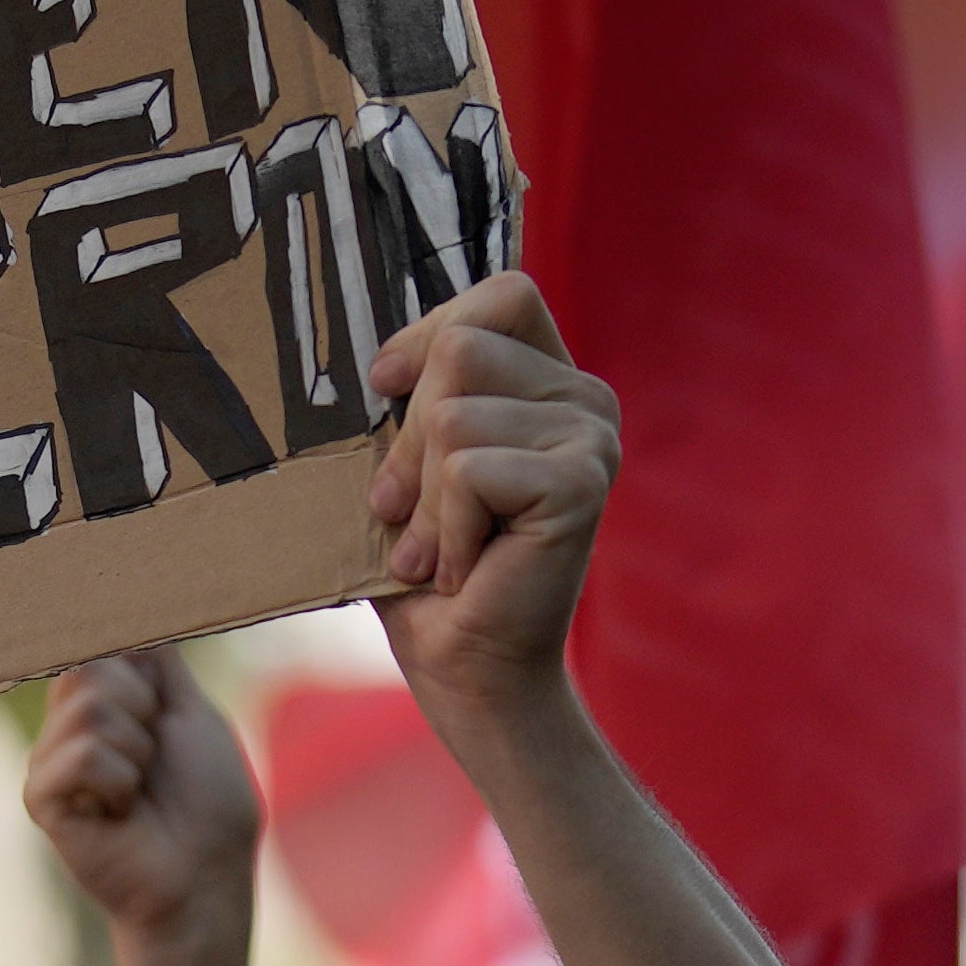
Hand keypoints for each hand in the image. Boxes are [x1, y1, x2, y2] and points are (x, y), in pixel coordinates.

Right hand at [24, 648, 259, 954]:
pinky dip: (118, 781)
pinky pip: (81, 755)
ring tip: (140, 789)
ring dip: (137, 749)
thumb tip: (128, 605)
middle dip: (141, 705)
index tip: (129, 653)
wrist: (203, 878)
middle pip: (89, 665)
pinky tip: (118, 813)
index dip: (118, 648)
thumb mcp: (192, 713)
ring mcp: (51, 760)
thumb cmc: (209, 804)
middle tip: (154, 755)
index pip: (95, 642)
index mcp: (107, 702)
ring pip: (88, 707)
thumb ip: (156, 661)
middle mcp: (71, 725)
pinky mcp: (40, 797)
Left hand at [362, 274, 613, 714]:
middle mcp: (587, 400)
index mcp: (552, 381)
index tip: (385, 386)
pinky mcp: (581, 483)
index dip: (433, 329)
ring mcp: (592, 439)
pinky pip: (467, 469)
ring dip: (424, 499)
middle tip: (413, 514)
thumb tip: (372, 352)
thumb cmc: (429, 567)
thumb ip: (414, 395)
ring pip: (454, 416)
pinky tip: (466, 568)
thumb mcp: (411, 462)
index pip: (504, 295)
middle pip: (460, 348)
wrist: (468, 669)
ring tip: (442, 550)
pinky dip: (445, 529)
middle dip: (410, 439)